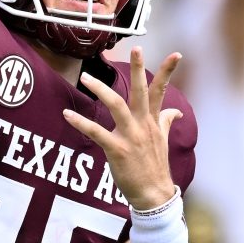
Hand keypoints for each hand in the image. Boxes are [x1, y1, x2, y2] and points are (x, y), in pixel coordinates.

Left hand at [63, 47, 182, 210]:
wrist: (153, 195)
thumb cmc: (155, 167)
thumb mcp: (164, 142)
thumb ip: (166, 122)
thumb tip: (176, 111)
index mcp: (153, 121)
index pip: (162, 91)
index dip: (168, 71)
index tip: (176, 54)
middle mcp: (143, 125)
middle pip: (142, 91)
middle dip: (139, 69)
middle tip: (136, 48)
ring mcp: (131, 136)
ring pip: (116, 106)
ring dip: (100, 90)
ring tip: (86, 78)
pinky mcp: (117, 149)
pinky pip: (96, 132)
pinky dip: (80, 122)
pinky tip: (67, 114)